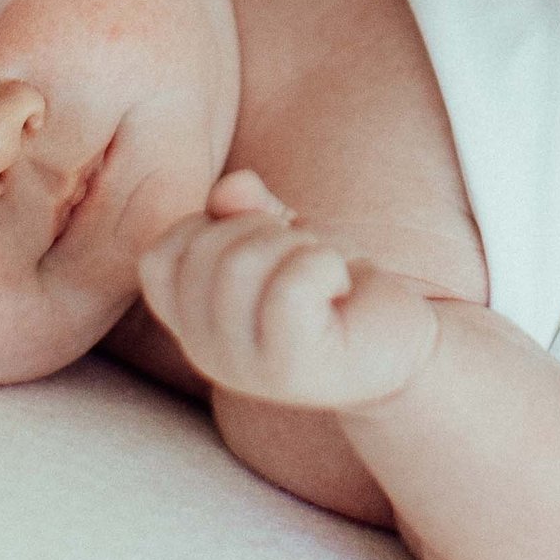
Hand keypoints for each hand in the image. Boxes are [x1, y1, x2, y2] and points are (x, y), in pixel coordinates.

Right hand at [140, 172, 441, 414]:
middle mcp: (205, 353)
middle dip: (265, 228)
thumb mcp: (280, 234)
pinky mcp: (291, 371)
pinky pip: (291, 286)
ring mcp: (244, 369)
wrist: (397, 339)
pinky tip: (341, 291)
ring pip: (241, 263)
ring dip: (299, 246)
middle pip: (204, 249)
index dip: (212, 225)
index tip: (263, 240)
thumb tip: (231, 188)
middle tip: (304, 258)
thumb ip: (247, 209)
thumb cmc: (331, 282)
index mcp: (191, 323)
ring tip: (324, 274)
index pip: (161, 256)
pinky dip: (325, 265)